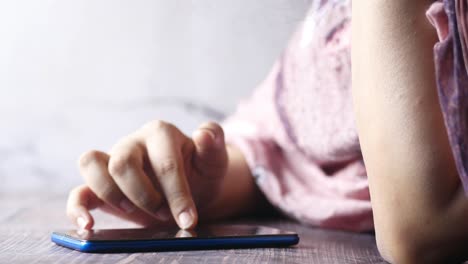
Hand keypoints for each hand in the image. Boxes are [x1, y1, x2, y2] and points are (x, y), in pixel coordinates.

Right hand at [66, 120, 227, 229]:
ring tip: (132, 211)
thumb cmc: (201, 171)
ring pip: (91, 164)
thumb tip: (205, 134)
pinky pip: (78, 191)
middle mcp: (133, 143)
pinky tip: (87, 225)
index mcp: (161, 133)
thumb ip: (213, 144)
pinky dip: (77, 208)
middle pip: (123, 162)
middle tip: (163, 214)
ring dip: (111, 193)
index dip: (177, 193)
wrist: (191, 186)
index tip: (189, 219)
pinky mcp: (100, 185)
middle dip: (144, 195)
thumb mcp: (214, 160)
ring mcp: (113, 161)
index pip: (165, 162)